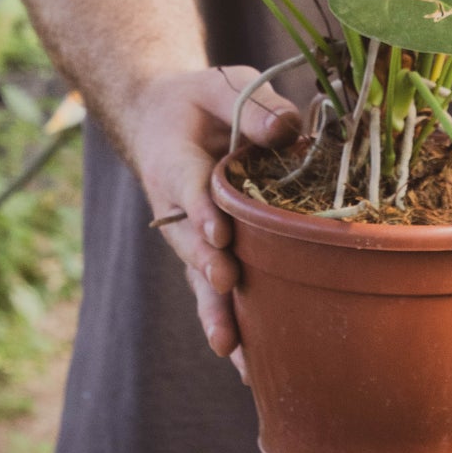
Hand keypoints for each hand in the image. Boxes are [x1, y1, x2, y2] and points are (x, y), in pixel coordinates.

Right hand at [117, 65, 299, 368]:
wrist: (161, 122)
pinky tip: (246, 367)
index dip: (204, 213)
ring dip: (214, 313)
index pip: (190, 190)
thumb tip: (289, 130)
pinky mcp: (207, 257)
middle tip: (224, 286)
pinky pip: (215, 294)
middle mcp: (178, 210)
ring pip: (200, 281)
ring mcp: (191, 239)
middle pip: (191, 246)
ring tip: (228, 350)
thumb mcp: (222, 84)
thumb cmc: (201, 101)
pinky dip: (230, 326)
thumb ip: (251, 104)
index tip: (219, 236)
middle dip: (208, 269)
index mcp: (175, 161)